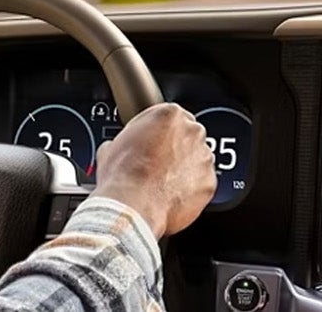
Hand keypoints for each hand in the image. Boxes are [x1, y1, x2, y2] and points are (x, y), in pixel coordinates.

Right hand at [90, 103, 216, 237]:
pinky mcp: (209, 182)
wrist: (132, 206)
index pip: (171, 116)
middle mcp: (191, 132)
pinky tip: (172, 195)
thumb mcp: (112, 147)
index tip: (154, 142)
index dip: (161, 132)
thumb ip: (126, 140)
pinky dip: (191, 188)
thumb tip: (118, 147)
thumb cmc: (122, 177)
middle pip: (189, 135)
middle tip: (157, 163)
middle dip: (176, 148)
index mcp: (169, 115)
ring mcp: (203, 157)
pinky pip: (202, 182)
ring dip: (185, 168)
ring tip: (163, 183)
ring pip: (197, 159)